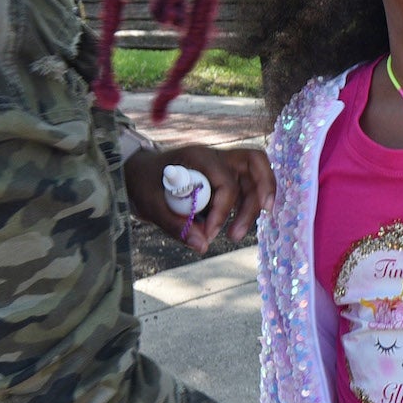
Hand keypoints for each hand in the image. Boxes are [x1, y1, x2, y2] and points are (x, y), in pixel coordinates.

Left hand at [124, 142, 274, 251]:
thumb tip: (202, 246)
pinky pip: (248, 189)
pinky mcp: (228, 178)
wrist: (141, 175)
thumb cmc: (144, 183)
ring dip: (252, 209)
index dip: (221, 211)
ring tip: (234, 237)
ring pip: (256, 179)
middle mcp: (217, 157)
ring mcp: (225, 166)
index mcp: (198, 156)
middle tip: (242, 229)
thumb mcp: (151, 205)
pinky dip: (247, 207)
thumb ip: (176, 226)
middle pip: (256, 164)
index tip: (208, 233)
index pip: (225, 181)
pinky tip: (234, 226)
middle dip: (260, 195)